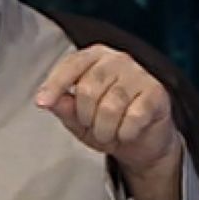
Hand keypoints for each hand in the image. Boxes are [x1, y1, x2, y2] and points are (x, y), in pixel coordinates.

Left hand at [35, 44, 180, 176]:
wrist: (144, 142)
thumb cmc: (109, 123)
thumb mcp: (78, 119)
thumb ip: (64, 107)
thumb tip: (49, 100)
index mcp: (94, 57)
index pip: (71, 65)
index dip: (54, 85)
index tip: (42, 102)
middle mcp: (117, 59)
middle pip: (88, 89)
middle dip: (86, 118)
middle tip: (93, 128)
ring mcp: (139, 74)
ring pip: (110, 107)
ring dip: (105, 130)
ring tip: (109, 133)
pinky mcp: (156, 92)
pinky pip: (133, 118)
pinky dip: (125, 133)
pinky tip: (128, 132)